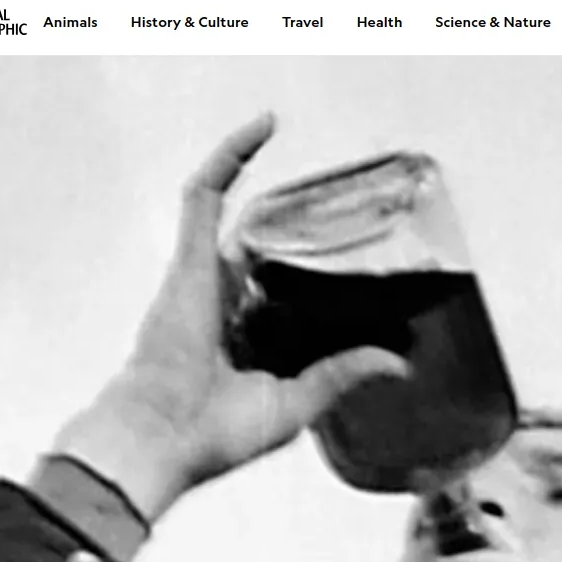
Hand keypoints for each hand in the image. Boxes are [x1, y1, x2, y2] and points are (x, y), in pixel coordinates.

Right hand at [53, 123, 401, 527]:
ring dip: (246, 165)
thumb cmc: (214, 433)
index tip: (348, 266)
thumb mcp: (294, 404)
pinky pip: (207, 192)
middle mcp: (219, 302)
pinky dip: (230, 156)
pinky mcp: (190, 258)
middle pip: (256, 247)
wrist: (165, 434)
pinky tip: (261, 127)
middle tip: (328, 200)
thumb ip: (340, 375)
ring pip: (228, 210)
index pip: (274, 295)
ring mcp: (202, 275)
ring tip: (276, 128)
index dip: (304, 276)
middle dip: (285, 221)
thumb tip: (397, 361)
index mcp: (239, 341)